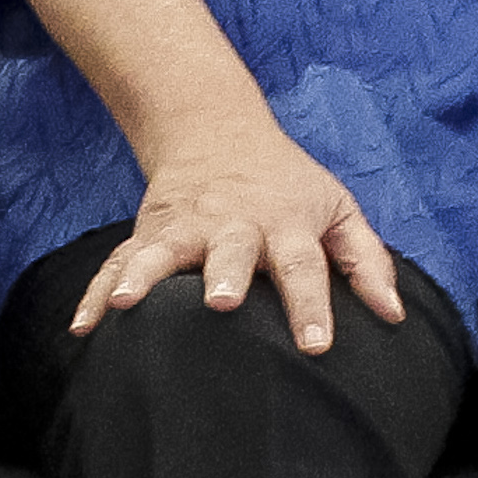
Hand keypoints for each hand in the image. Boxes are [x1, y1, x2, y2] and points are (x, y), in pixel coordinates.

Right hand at [71, 113, 403, 354]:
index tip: (317, 345)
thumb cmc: (288, 185)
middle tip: (223, 303)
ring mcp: (186, 227)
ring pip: (162, 251)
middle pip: (232, 249)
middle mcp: (234, 223)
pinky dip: (96, 292)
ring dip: (145, 276)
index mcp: (286, 222)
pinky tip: (83, 327)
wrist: (219, 133)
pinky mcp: (148, 232)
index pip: (305, 264)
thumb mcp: (337, 210)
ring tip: (126, 306)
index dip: (312, 304)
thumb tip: (394, 316)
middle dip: (226, 275)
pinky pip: (117, 263)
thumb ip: (367, 261)